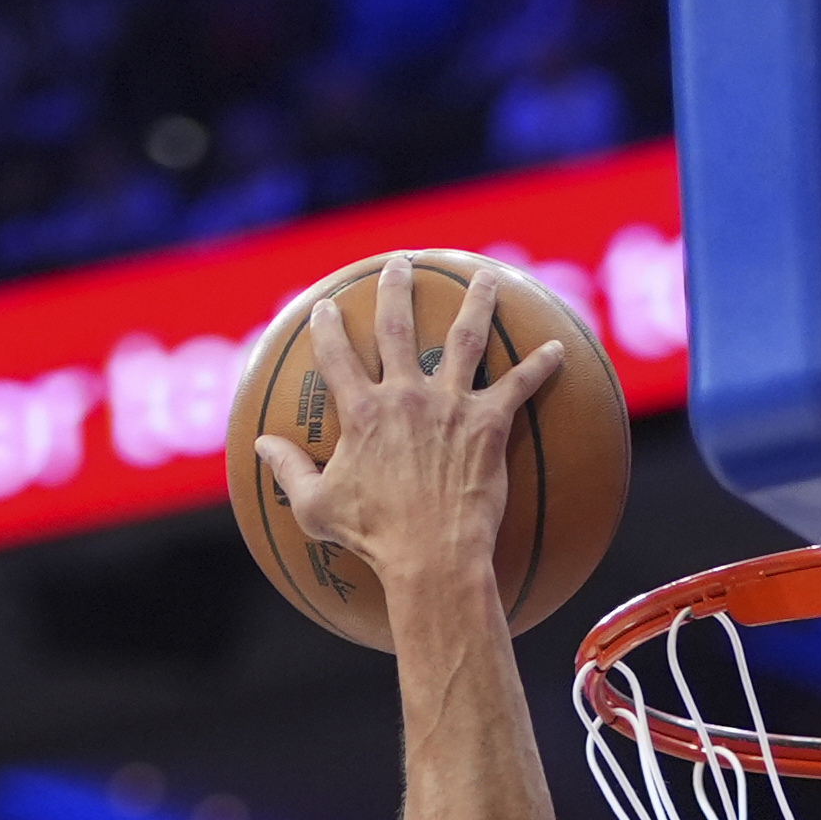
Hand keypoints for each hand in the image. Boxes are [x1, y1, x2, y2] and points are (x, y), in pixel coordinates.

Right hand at [249, 259, 571, 623]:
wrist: (432, 555)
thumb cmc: (373, 537)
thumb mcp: (316, 508)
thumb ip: (288, 470)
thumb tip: (261, 445)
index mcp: (362, 412)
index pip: (337, 356)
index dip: (328, 328)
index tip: (327, 307)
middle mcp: (406, 396)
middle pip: (399, 328)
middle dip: (398, 289)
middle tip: (401, 264)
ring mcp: (450, 405)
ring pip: (466, 338)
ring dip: (477, 302)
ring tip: (483, 277)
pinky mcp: (489, 423)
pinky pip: (520, 386)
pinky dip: (541, 365)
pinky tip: (559, 348)